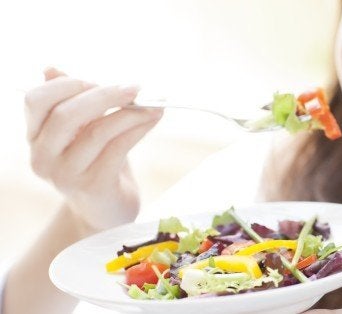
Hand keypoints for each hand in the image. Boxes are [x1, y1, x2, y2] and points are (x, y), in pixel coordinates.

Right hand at [24, 67, 163, 230]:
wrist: (107, 211)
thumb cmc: (97, 163)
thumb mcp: (83, 130)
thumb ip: (72, 103)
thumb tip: (52, 68)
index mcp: (36, 137)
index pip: (36, 101)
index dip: (67, 84)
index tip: (98, 79)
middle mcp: (43, 157)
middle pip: (66, 114)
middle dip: (105, 95)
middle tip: (135, 87)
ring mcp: (66, 174)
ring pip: (97, 131)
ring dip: (131, 112)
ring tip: (154, 103)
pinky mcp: (93, 186)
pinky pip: (118, 148)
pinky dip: (138, 128)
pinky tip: (153, 118)